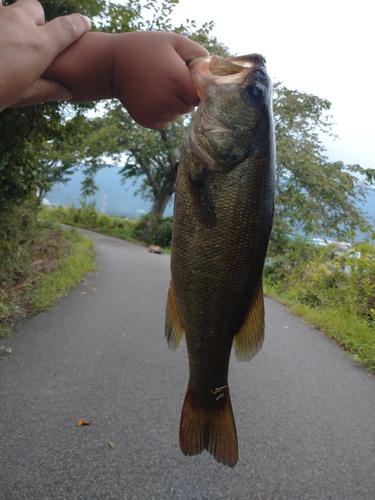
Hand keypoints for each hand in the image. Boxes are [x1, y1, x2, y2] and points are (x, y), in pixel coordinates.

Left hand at [0, 0, 90, 110]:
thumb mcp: (22, 96)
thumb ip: (48, 89)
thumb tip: (67, 91)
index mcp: (39, 45)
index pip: (69, 27)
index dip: (79, 25)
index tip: (84, 24)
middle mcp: (19, 22)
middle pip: (34, 8)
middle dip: (35, 21)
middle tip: (29, 42)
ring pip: (10, 8)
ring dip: (10, 22)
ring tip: (4, 44)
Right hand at [44, 30, 208, 128]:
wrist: (112, 65)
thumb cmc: (146, 49)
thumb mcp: (174, 41)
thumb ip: (199, 54)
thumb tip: (214, 70)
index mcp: (176, 80)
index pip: (202, 95)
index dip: (199, 88)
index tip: (192, 80)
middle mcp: (167, 101)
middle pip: (191, 105)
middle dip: (186, 94)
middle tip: (172, 79)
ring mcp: (157, 114)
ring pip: (179, 113)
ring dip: (175, 103)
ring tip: (159, 86)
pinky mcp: (149, 122)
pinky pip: (167, 119)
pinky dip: (164, 110)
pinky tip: (152, 96)